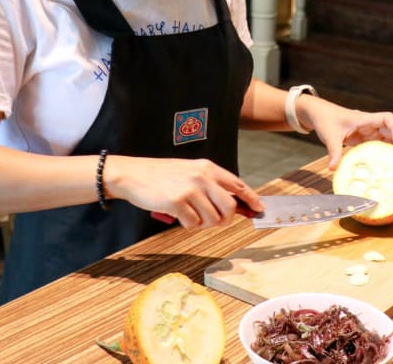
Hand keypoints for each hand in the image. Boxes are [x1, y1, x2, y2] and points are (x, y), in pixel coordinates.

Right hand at [107, 156, 263, 228]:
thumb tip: (232, 202)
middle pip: (229, 206)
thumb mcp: (190, 170)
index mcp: (207, 167)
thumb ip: (210, 183)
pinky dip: (188, 224)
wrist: (133, 174)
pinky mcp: (177, 202)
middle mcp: (202, 177)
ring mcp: (190, 189)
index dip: (251, 198)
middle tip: (215, 221)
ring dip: (203, 223)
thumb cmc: (161, 175)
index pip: (237, 184)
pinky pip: (193, 224)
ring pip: (212, 218)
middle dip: (225, 219)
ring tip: (190, 215)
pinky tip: (178, 215)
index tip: (259, 208)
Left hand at [296, 95, 392, 169]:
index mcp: (365, 119)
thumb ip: (333, 151)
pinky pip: (386, 146)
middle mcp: (372, 125)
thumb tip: (333, 168)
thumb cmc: (326, 120)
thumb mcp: (329, 136)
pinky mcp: (369, 140)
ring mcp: (372, 132)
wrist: (321, 114)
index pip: (387, 118)